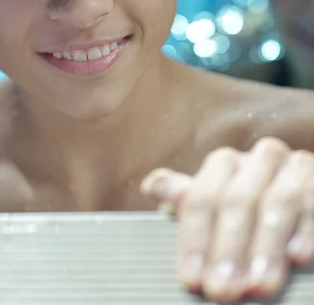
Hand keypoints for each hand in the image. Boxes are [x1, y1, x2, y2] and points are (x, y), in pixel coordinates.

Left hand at [141, 137, 313, 302]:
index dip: (195, 240)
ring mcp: (295, 166)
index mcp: (226, 163)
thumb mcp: (220, 206)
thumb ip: (190, 199)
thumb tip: (152, 185)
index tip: (192, 280)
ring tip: (258, 285)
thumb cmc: (253, 210)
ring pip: (276, 201)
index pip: (202, 197)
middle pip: (237, 200)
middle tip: (222, 290)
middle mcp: (259, 158)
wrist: (304, 199)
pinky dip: (306, 231)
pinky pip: (313, 203)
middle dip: (228, 249)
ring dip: (266, 248)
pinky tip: (297, 258)